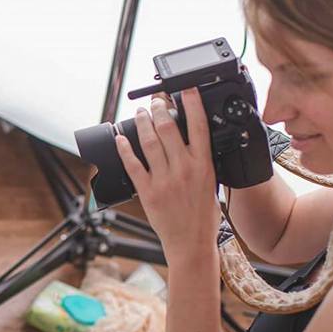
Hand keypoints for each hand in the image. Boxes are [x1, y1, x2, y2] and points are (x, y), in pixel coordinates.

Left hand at [115, 88, 220, 260]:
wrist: (192, 243)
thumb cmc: (204, 216)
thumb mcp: (212, 183)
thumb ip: (202, 161)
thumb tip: (194, 140)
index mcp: (203, 165)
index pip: (198, 126)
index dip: (191, 103)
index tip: (184, 88)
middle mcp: (183, 169)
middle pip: (168, 128)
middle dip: (159, 108)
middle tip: (155, 99)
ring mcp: (164, 179)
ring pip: (149, 142)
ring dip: (143, 123)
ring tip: (140, 112)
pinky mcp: (148, 191)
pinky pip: (133, 165)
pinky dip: (125, 149)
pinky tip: (120, 138)